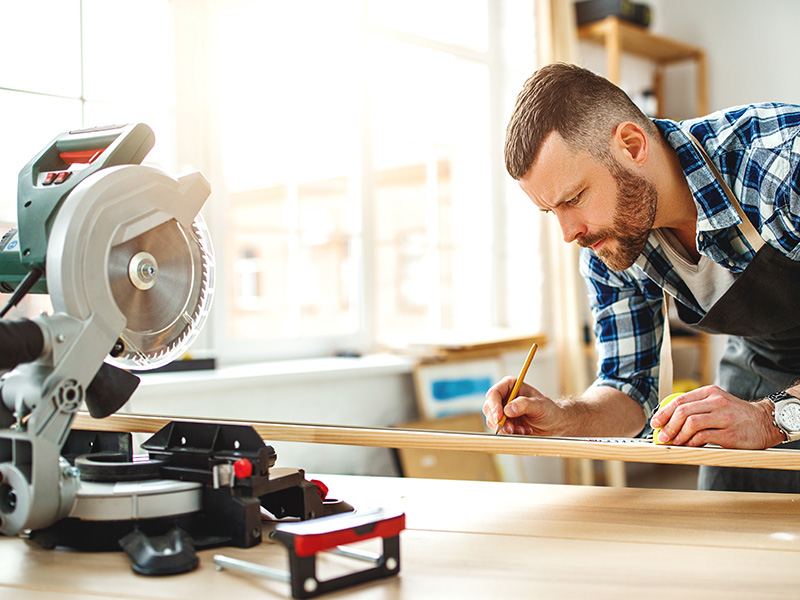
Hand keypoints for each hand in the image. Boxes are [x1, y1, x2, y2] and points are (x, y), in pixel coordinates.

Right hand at [482, 376, 563, 435]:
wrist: (554, 424)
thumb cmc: (549, 410)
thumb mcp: (540, 405)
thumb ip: (524, 405)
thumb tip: (508, 409)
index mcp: (510, 385)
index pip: (494, 393)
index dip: (494, 406)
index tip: (499, 418)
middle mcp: (504, 396)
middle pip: (489, 408)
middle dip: (499, 421)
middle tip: (511, 429)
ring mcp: (502, 410)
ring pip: (492, 420)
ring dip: (506, 429)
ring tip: (523, 430)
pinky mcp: (504, 422)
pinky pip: (499, 429)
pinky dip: (509, 433)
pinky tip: (523, 431)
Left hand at [648, 385, 778, 448]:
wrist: (765, 422)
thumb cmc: (737, 415)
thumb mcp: (716, 403)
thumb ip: (696, 408)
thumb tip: (669, 421)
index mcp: (710, 393)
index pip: (680, 400)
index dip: (664, 412)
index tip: (655, 422)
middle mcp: (716, 402)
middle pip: (682, 411)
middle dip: (668, 425)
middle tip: (662, 436)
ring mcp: (724, 418)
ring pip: (691, 423)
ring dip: (678, 435)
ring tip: (675, 442)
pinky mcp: (729, 434)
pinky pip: (703, 436)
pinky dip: (692, 442)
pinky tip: (690, 445)